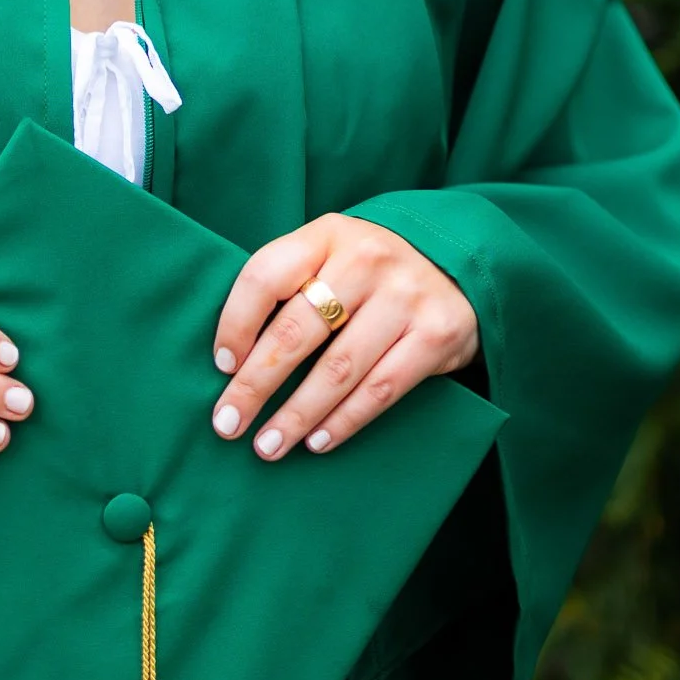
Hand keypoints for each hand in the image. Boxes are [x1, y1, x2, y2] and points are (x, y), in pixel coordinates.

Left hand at [209, 216, 477, 459]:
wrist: (457, 263)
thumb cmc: (369, 270)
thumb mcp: (330, 254)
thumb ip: (290, 286)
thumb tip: (233, 356)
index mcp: (327, 234)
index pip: (265, 275)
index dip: (236, 324)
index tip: (222, 366)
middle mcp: (366, 259)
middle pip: (296, 330)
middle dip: (255, 384)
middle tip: (228, 422)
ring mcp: (405, 296)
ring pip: (338, 368)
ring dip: (297, 414)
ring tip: (268, 445)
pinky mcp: (436, 334)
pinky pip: (381, 389)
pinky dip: (344, 421)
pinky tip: (317, 441)